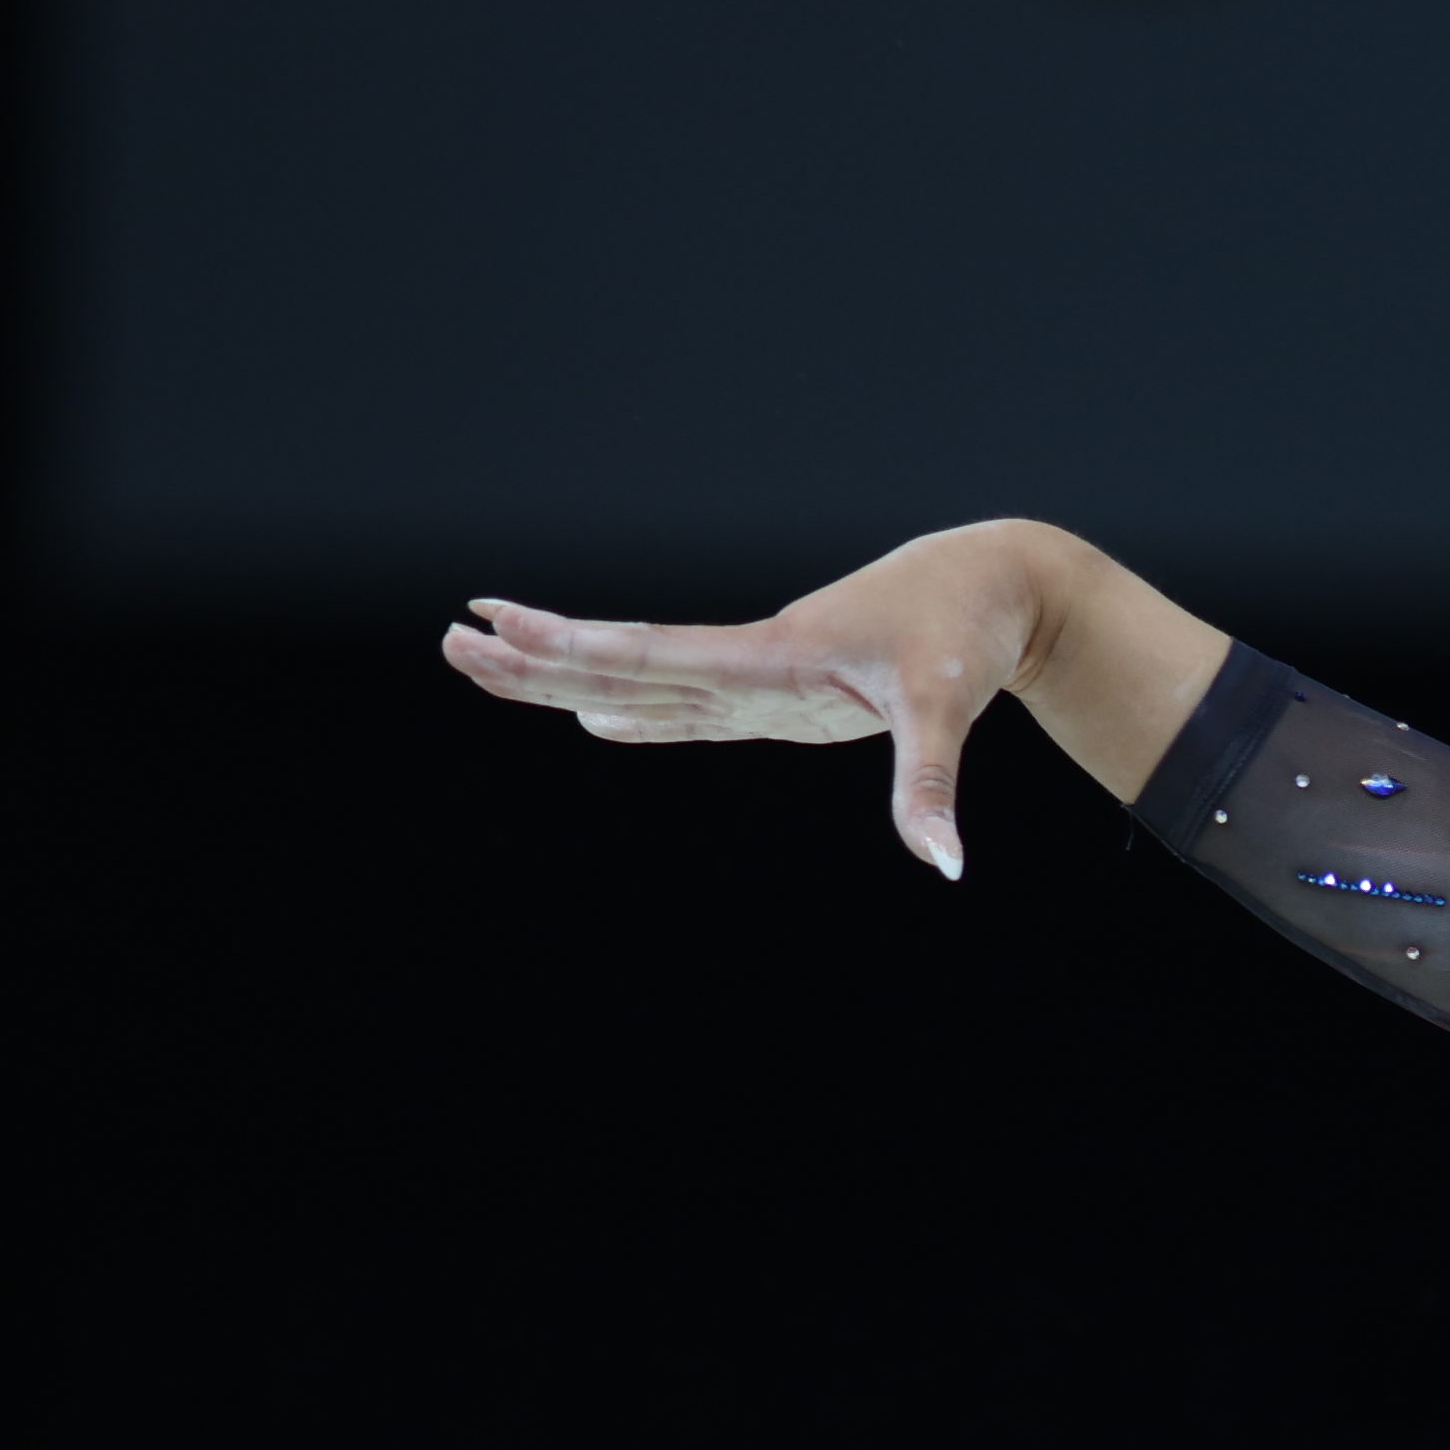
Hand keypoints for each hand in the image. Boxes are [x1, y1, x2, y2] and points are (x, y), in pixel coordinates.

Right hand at [442, 522, 1067, 879]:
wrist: (997, 585)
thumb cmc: (966, 632)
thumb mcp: (949, 706)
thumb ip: (931, 786)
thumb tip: (942, 864)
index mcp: (768, 658)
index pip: (648, 657)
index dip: (571, 650)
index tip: (497, 628)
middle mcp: (749, 665)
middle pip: (624, 666)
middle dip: (538, 660)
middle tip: (452, 641)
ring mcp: (761, 680)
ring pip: (647, 681)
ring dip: (570, 678)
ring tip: (491, 660)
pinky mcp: (784, 695)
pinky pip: (693, 706)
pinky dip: (642, 714)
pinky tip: (597, 719)